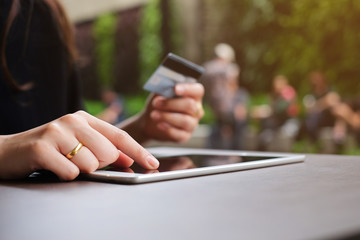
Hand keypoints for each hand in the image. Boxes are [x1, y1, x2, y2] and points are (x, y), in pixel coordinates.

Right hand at [0, 111, 158, 179]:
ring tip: (63, 162)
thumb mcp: (78, 145)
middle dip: (98, 164)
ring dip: (79, 170)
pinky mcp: (42, 147)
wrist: (9, 151)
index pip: (119, 136)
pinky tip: (53, 167)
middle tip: (77, 160)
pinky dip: (64, 175)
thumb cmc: (49, 149)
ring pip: (90, 164)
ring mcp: (56, 132)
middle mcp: (72, 121)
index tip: (153, 164)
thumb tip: (129, 160)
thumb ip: (104, 150)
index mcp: (84, 119)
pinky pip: (70, 172)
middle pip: (107, 153)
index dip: (138, 151)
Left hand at [140, 83, 204, 142]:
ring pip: (185, 121)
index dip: (188, 89)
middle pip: (190, 106)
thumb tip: (165, 86)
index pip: (198, 90)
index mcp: (193, 96)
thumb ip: (165, 88)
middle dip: (171, 104)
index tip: (175, 89)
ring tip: (154, 115)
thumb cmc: (159, 102)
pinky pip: (180, 134)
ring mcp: (192, 124)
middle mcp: (196, 110)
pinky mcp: (185, 136)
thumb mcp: (160, 93)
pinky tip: (159, 125)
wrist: (150, 119)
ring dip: (167, 117)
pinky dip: (168, 129)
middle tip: (156, 103)